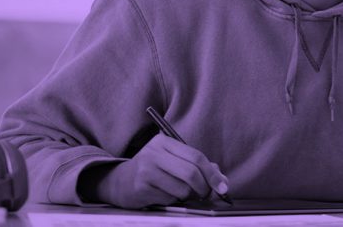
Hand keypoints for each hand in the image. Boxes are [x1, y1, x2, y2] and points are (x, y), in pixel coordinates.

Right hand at [81, 134, 228, 208]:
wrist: (119, 181)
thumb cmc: (154, 170)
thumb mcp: (173, 160)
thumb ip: (198, 167)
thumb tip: (222, 180)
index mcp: (164, 142)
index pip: (196, 156)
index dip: (213, 173)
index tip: (223, 186)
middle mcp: (154, 153)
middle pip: (191, 172)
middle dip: (204, 187)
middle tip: (206, 194)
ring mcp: (146, 170)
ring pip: (182, 188)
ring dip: (187, 195)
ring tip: (179, 192)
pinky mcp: (141, 188)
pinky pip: (169, 198)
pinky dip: (173, 200)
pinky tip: (164, 194)